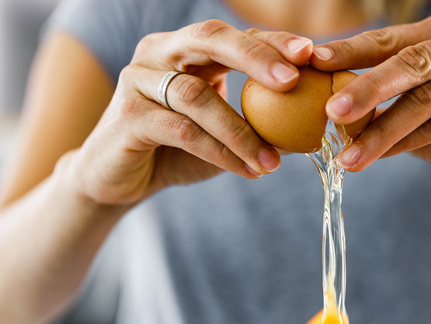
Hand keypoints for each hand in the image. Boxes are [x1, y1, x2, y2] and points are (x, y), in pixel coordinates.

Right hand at [69, 20, 313, 205]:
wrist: (117, 180)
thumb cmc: (176, 151)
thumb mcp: (223, 133)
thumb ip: (259, 123)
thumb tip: (314, 126)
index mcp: (185, 49)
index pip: (234, 35)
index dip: (271, 42)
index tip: (311, 54)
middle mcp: (158, 53)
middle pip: (209, 39)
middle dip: (255, 57)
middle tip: (293, 81)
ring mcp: (138, 81)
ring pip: (197, 97)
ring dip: (242, 131)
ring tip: (273, 163)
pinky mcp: (128, 117)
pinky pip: (182, 131)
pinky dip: (219, 151)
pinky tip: (246, 170)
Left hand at [311, 15, 430, 188]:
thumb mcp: (420, 109)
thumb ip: (385, 103)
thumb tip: (329, 112)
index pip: (389, 40)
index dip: (349, 50)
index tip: (310, 62)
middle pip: (408, 63)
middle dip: (364, 87)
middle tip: (329, 110)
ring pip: (423, 100)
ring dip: (381, 130)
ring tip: (347, 155)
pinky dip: (407, 144)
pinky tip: (379, 157)